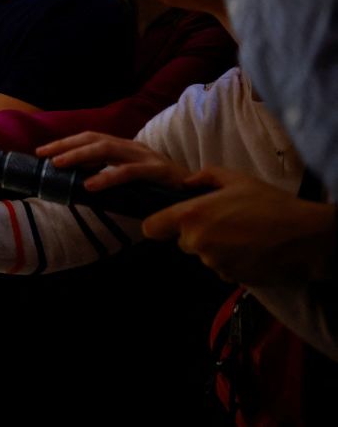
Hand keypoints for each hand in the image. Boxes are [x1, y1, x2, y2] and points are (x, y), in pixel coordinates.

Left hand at [37, 131, 190, 188]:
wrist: (201, 198)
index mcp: (125, 148)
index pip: (90, 138)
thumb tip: (76, 186)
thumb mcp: (130, 183)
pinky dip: (108, 177)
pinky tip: (91, 185)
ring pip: (108, 148)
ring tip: (59, 165)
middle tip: (44, 155)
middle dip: (66, 145)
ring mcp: (147, 157)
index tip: (41, 151)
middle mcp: (134, 148)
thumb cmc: (160, 192)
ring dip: (80, 155)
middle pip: (95, 139)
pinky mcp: (159, 172)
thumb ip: (108, 179)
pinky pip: (130, 172)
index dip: (65, 143)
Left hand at [141, 166, 336, 286]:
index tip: (170, 221)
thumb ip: (204, 177)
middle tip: (223, 221)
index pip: (151, 228)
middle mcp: (197, 242)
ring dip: (216, 248)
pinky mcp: (231, 278)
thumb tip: (186, 184)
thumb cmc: (269, 202)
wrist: (304, 234)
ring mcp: (214, 263)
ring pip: (204, 256)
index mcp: (191, 216)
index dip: (159, 224)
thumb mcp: (235, 178)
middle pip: (182, 242)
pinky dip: (232, 261)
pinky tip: (251, 248)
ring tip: (242, 234)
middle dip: (196, 233)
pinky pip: (222, 268)